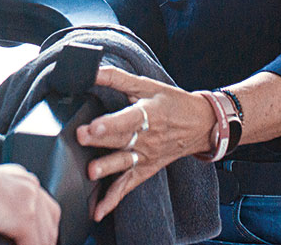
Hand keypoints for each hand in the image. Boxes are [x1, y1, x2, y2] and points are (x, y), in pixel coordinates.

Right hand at [0, 163, 59, 244]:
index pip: (46, 206)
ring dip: (37, 244)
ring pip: (45, 236)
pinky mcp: (25, 218)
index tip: (37, 238)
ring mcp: (30, 201)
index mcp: (24, 178)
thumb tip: (8, 217)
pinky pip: (34, 244)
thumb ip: (7, 195)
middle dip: (45, 239)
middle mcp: (31, 186)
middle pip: (51, 221)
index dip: (43, 227)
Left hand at [76, 67, 214, 221]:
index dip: (110, 123)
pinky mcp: (145, 170)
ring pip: (124, 163)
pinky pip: (128, 186)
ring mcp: (147, 157)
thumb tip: (90, 70)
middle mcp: (148, 138)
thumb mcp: (146, 85)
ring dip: (107, 168)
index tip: (93, 125)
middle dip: (100, 141)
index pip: (127, 119)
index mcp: (149, 114)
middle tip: (80, 138)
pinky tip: (98, 210)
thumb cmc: (171, 101)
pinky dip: (114, 199)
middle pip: (121, 139)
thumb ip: (116, 78)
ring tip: (91, 173)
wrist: (200, 125)